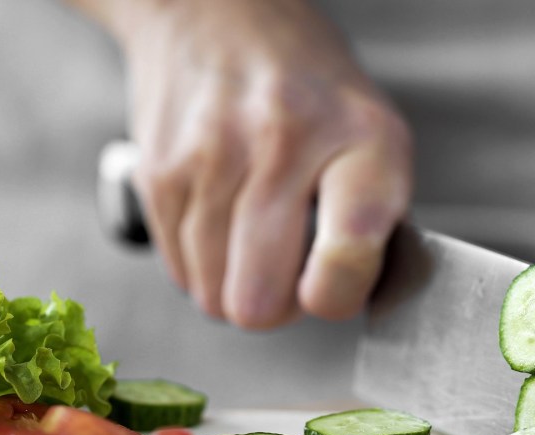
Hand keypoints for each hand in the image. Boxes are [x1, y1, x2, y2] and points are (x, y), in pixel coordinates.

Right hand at [112, 0, 411, 327]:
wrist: (219, 15)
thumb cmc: (312, 92)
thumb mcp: (375, 137)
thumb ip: (376, 225)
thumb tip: (348, 301)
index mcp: (361, 140)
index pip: (346, 255)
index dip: (336, 296)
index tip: (330, 289)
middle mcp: (284, 143)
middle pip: (259, 302)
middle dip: (277, 306)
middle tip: (289, 271)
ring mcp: (211, 156)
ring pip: (213, 297)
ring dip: (237, 284)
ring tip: (255, 234)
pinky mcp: (159, 171)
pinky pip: (179, 271)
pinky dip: (203, 263)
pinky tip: (223, 218)